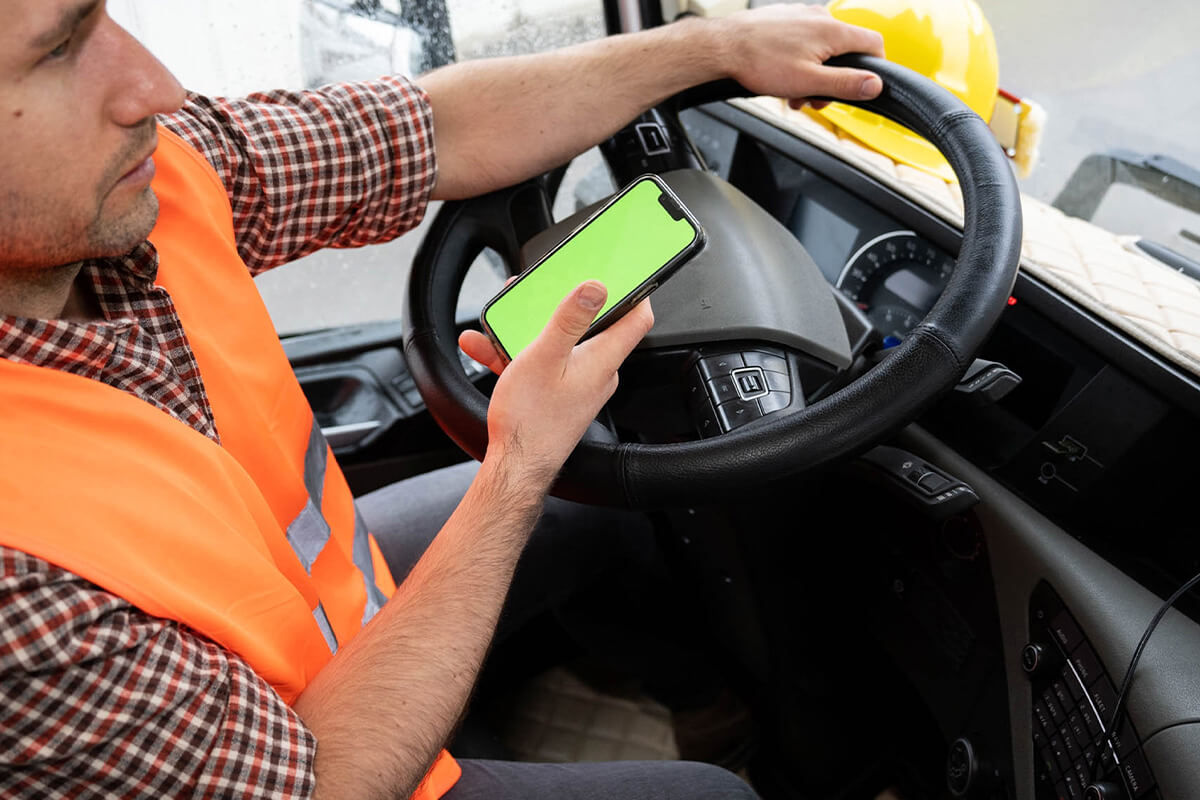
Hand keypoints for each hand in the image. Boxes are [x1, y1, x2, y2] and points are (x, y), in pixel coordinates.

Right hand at [459, 281, 653, 487]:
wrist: (515, 468)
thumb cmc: (531, 422)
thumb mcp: (544, 358)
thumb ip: (569, 320)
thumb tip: (595, 286)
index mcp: (602, 359)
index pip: (637, 316)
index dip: (635, 287)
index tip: (623, 267)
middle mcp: (596, 370)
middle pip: (591, 323)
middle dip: (562, 301)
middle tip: (542, 287)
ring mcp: (576, 382)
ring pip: (559, 341)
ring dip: (528, 327)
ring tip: (501, 318)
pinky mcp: (558, 393)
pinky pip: (541, 361)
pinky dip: (516, 351)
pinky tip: (486, 346)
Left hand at [709, 3, 885, 109]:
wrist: (724, 47)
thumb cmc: (760, 62)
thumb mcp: (809, 82)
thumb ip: (845, 84)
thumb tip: (874, 85)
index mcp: (833, 31)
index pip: (874, 43)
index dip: (874, 67)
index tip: (865, 84)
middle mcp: (820, 17)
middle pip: (844, 51)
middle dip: (833, 79)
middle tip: (814, 99)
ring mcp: (801, 16)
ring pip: (821, 49)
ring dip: (813, 74)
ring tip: (792, 92)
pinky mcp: (785, 19)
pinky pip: (803, 41)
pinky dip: (799, 61)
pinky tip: (781, 76)